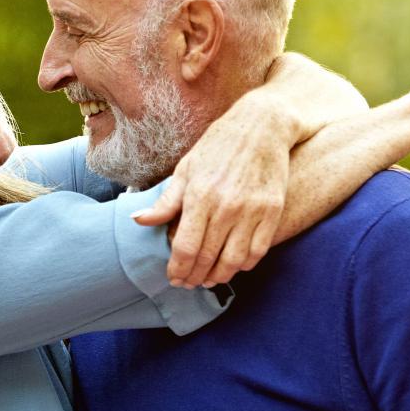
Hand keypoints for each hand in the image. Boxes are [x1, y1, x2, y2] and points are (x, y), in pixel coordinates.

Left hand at [133, 104, 292, 288]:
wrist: (262, 126)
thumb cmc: (218, 146)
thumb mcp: (186, 168)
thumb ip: (165, 202)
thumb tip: (138, 220)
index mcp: (199, 196)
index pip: (184, 248)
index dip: (177, 269)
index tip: (173, 278)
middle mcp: (225, 207)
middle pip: (207, 258)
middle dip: (194, 277)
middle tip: (188, 284)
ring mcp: (251, 211)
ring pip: (233, 261)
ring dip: (219, 277)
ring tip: (209, 280)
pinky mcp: (271, 211)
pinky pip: (258, 251)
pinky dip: (244, 265)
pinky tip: (233, 266)